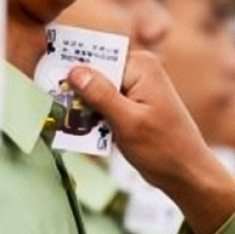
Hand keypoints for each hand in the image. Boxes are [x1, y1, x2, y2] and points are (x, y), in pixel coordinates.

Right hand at [69, 51, 234, 233]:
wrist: (187, 174)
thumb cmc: (164, 149)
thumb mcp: (128, 121)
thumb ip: (101, 95)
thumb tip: (75, 71)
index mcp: (141, 66)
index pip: (98, 59)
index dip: (74, 72)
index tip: (47, 82)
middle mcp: (139, 71)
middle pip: (95, 75)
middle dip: (77, 94)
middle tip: (56, 110)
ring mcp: (136, 89)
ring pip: (96, 93)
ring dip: (83, 111)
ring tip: (68, 125)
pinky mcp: (132, 107)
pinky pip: (104, 107)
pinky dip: (93, 120)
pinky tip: (84, 134)